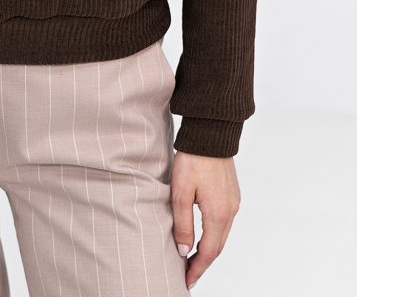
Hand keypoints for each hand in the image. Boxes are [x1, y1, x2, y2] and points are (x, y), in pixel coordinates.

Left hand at [170, 151, 241, 289]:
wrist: (211, 133)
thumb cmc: (193, 159)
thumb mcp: (180, 192)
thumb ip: (183, 224)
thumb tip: (184, 251)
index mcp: (218, 214)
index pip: (209, 252)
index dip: (198, 269)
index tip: (187, 281)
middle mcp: (231, 211)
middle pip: (218, 247)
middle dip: (203, 263)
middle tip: (188, 274)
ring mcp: (233, 202)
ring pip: (221, 235)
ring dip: (209, 249)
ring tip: (192, 259)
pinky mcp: (232, 194)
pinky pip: (223, 222)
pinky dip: (213, 234)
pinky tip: (203, 236)